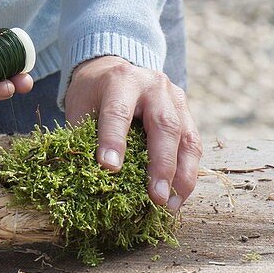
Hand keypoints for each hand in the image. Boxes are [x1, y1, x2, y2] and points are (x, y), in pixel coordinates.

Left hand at [64, 56, 201, 210]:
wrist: (114, 68)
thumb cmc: (93, 92)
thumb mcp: (80, 105)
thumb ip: (82, 135)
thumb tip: (83, 176)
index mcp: (121, 80)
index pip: (118, 112)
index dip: (114, 140)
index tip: (109, 169)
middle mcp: (153, 86)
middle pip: (164, 125)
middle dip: (161, 165)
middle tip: (155, 197)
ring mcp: (175, 98)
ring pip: (187, 138)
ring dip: (182, 175)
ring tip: (171, 204)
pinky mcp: (186, 111)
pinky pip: (193, 144)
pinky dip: (188, 172)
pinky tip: (178, 195)